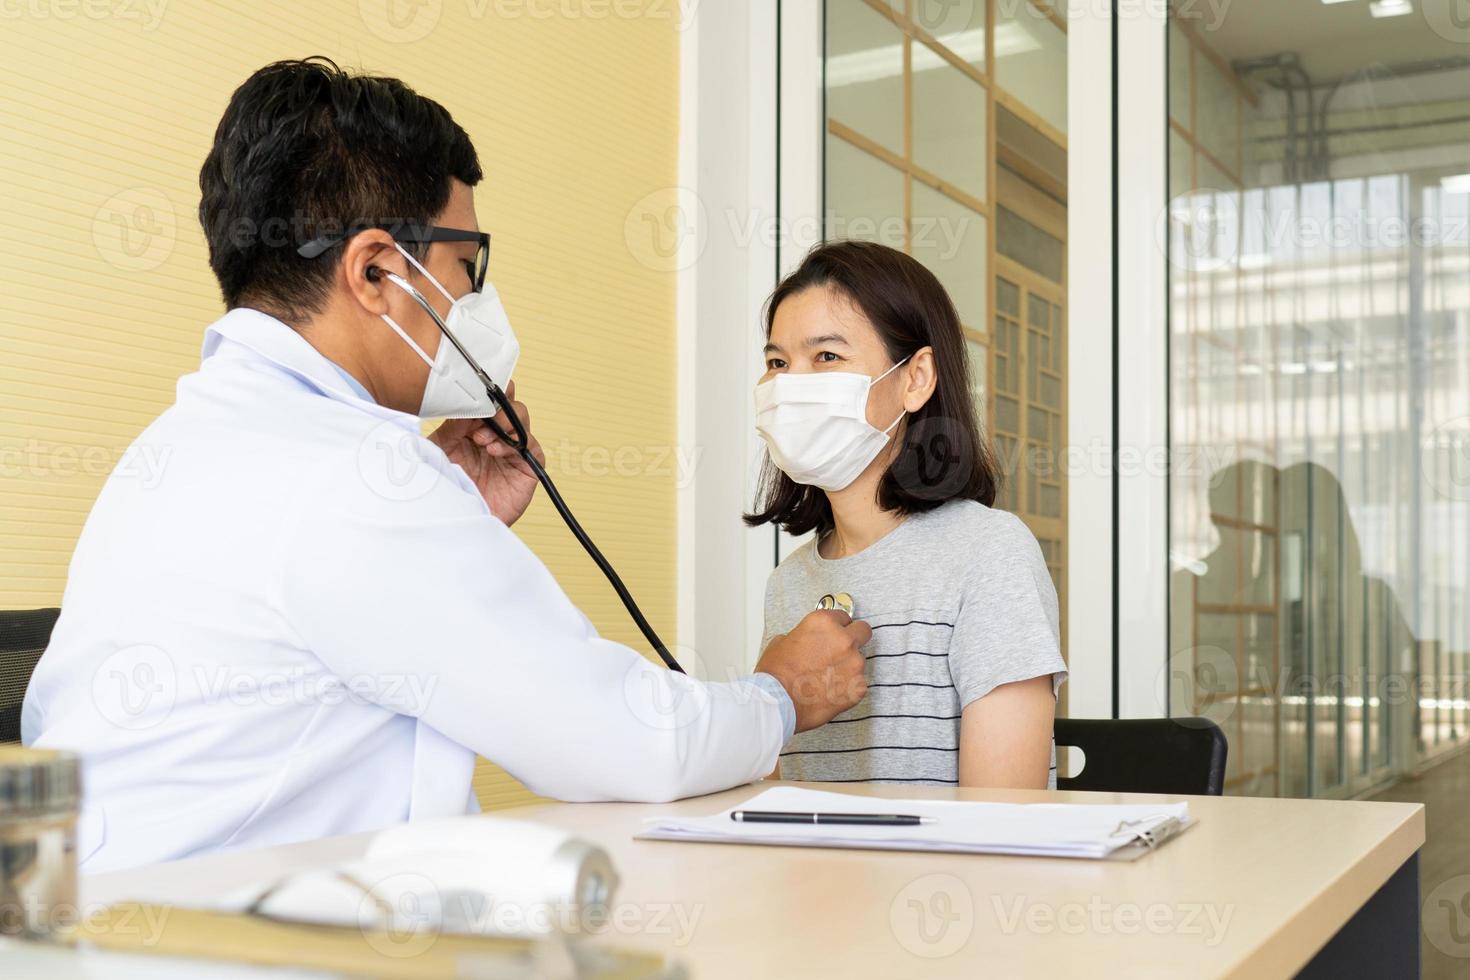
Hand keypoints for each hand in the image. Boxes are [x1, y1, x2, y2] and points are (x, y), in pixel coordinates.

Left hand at [429, 381, 544, 525]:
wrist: (453, 520)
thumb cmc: (444, 488)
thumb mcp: (440, 448)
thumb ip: (453, 423)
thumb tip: (466, 400)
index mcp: (474, 427)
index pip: (489, 400)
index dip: (488, 390)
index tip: (479, 385)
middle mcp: (495, 437)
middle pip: (509, 405)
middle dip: (499, 404)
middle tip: (483, 413)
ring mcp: (511, 453)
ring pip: (521, 421)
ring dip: (505, 423)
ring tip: (483, 439)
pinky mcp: (526, 470)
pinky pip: (531, 448)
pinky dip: (515, 444)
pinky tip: (495, 451)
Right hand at [755, 609, 870, 732]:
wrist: (778, 702)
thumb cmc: (776, 675)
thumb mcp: (782, 642)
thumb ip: (803, 636)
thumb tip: (807, 642)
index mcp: (824, 623)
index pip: (843, 617)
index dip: (837, 627)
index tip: (834, 635)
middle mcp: (843, 640)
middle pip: (863, 631)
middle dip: (855, 638)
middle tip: (841, 651)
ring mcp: (854, 664)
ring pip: (860, 661)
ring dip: (848, 667)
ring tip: (827, 679)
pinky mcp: (858, 687)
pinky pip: (858, 684)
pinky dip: (847, 688)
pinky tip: (829, 692)